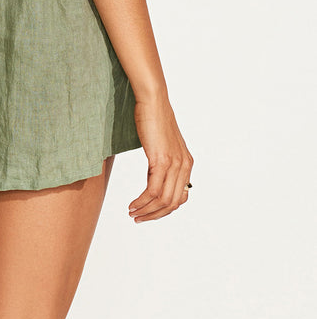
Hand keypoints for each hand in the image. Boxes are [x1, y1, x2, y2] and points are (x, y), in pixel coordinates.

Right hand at [128, 92, 193, 223]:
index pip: (180, 198)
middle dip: (155, 215)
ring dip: (146, 211)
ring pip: (163, 200)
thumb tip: (156, 174)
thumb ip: (163, 160)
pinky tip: (132, 203)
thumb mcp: (163, 144)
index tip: (149, 212)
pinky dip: (142, 201)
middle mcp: (184, 166)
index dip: (164, 210)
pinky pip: (153, 190)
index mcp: (187, 163)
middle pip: (173, 204)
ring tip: (132, 213)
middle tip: (138, 218)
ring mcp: (174, 164)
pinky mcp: (161, 160)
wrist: (153, 100)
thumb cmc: (154, 118)